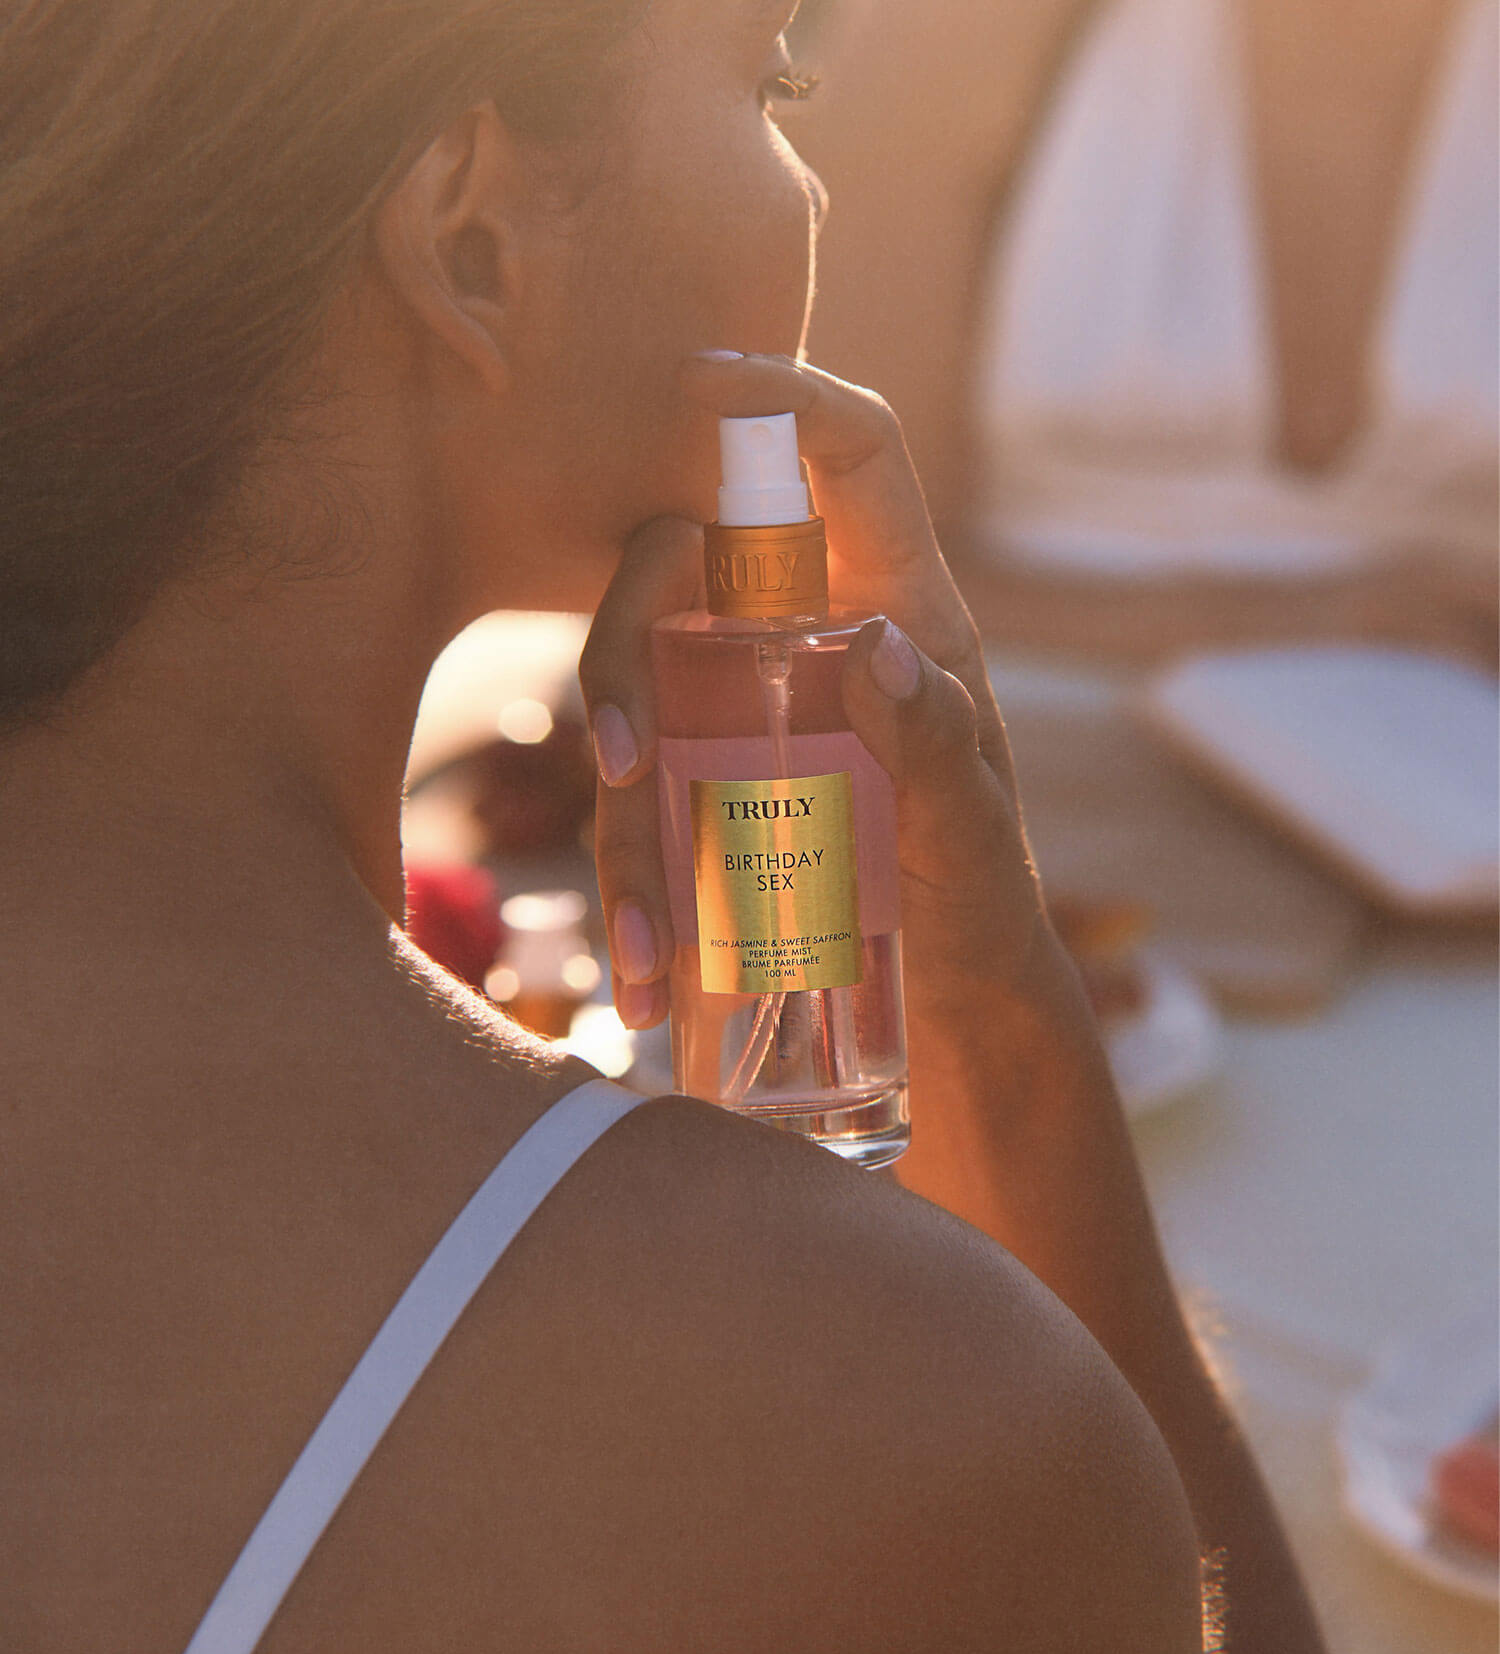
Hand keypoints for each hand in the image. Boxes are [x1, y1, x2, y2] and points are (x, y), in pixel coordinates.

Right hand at [580, 350, 1069, 1057]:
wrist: (952, 1006)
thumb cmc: (980, 905)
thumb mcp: (970, 835)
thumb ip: (936, 747)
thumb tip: (871, 641)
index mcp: (899, 607)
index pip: (853, 457)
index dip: (785, 396)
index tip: (700, 380)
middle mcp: (806, 637)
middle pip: (677, 570)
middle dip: (620, 654)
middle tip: (617, 761)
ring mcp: (744, 710)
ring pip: (633, 697)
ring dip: (617, 816)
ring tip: (645, 945)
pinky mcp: (704, 788)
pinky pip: (632, 799)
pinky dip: (625, 882)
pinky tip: (641, 968)